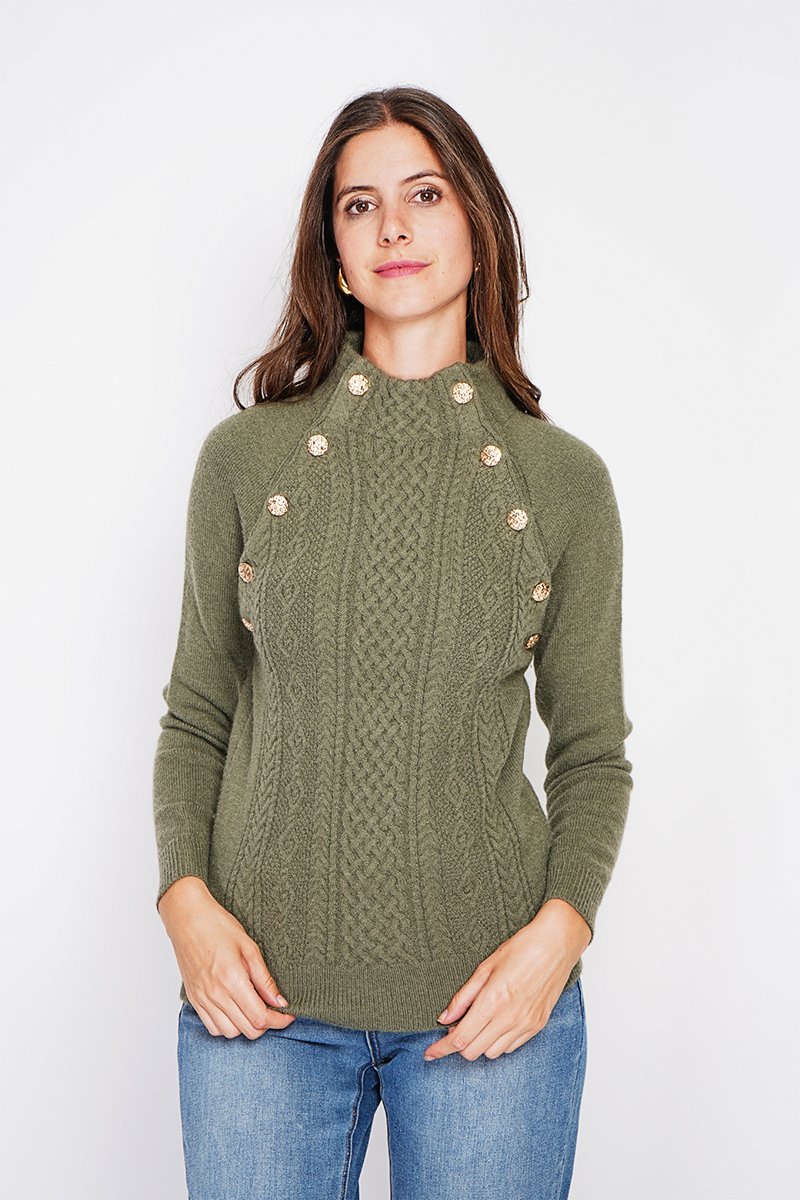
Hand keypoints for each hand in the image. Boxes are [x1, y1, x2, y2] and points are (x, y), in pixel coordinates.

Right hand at [158, 876, 295, 1038]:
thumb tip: (279, 1001)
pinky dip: (228, 1026)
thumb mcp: (249, 947)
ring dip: (247, 1027)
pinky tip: (236, 1011)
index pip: (260, 1016)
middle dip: (267, 1025)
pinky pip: (212, 1028)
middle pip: (248, 1029)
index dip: (279, 1021)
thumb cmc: (218, 926)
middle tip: (276, 1011)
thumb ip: (264, 978)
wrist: (187, 919)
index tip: (288, 1015)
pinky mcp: (194, 999)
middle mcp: (216, 994)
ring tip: (255, 1009)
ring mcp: (203, 999)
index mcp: (232, 980)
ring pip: (230, 1033)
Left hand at [423, 899, 590, 1061]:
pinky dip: (498, 1041)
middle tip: (456, 1025)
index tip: (429, 1053)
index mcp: (492, 1001)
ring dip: (479, 1043)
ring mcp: (525, 1025)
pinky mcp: (537, 1026)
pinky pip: (511, 1047)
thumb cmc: (521, 948)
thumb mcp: (485, 967)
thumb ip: (463, 997)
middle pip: (473, 1051)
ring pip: (492, 1053)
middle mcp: (509, 1018)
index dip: (441, 1049)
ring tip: (479, 1020)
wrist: (556, 944)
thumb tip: (444, 1019)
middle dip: (459, 1044)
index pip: (460, 1038)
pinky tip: (497, 1023)